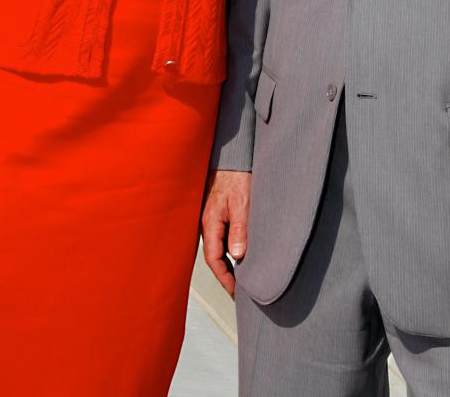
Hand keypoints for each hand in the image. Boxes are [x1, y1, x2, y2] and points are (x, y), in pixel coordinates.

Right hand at [201, 169, 250, 297]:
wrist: (231, 155)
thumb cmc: (235, 175)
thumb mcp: (241, 202)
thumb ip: (240, 228)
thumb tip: (238, 255)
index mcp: (210, 223)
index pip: (214, 260)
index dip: (225, 279)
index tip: (236, 293)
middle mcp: (207, 223)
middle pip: (214, 256)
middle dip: (225, 276)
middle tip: (239, 292)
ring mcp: (211, 218)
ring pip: (217, 247)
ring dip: (228, 263)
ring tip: (242, 277)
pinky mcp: (217, 212)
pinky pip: (221, 236)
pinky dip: (229, 249)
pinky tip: (240, 253)